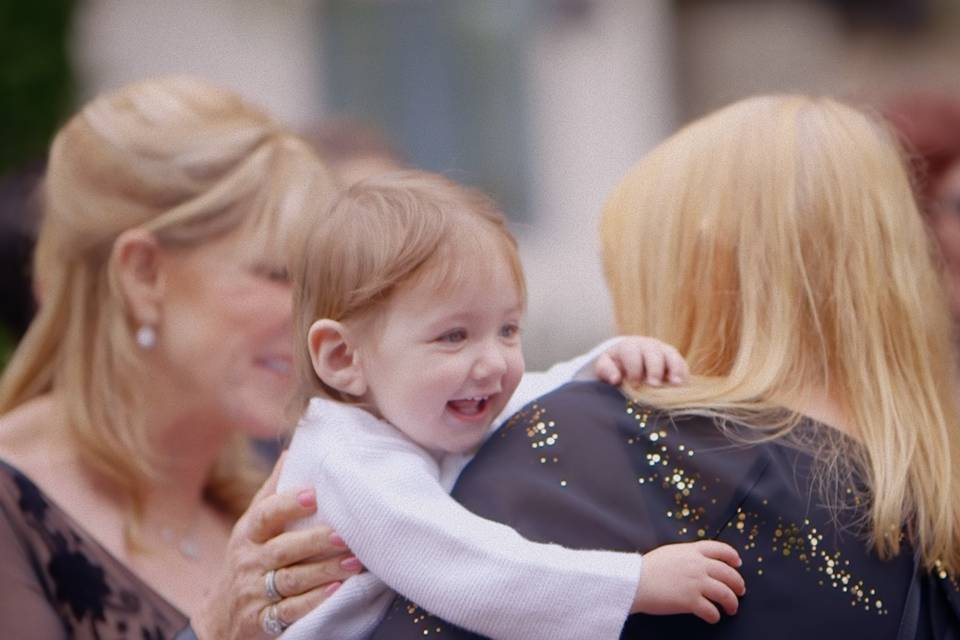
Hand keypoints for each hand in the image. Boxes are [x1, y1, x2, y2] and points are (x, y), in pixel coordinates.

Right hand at [190, 454, 361, 638]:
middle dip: (314, 541)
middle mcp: (249, 562)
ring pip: (291, 580)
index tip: (313, 494)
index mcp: (247, 534)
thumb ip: (272, 492)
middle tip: (344, 534)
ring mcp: (255, 593)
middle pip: (282, 549)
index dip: (287, 504)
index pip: (264, 515)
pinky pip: (290, 611)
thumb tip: (292, 451)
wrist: (222, 616)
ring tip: (354, 561)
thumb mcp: (252, 526)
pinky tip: (337, 589)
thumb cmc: (249, 558)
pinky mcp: (264, 620)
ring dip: (324, 570)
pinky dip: (314, 601)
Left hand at [594, 336, 688, 386]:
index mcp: (629, 346)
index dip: (634, 368)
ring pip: (670, 355)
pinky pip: (681, 362)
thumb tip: (615, 379)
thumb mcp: (605, 366)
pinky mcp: (673, 358)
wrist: (629, 358)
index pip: (632, 353)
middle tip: (654, 385)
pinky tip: (683, 384)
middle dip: (654, 369)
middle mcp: (647, 345)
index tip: (634, 384)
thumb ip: (605, 370)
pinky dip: (683, 373)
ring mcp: (662, 350)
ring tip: (676, 384)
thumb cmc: (616, 365)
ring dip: (674, 369)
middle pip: (653, 353)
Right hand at [631, 540, 745, 623]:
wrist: (635, 581)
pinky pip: (711, 611)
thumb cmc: (647, 568)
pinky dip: (715, 616)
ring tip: (732, 608)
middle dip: (738, 583)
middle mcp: (698, 565)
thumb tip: (697, 562)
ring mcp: (696, 583)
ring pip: (725, 594)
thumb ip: (687, 556)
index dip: (733, 556)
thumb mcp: (670, 553)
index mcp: (692, 551)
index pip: (721, 549)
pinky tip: (713, 617)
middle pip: (729, 573)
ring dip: (732, 603)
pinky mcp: (691, 601)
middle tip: (740, 591)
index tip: (738, 563)